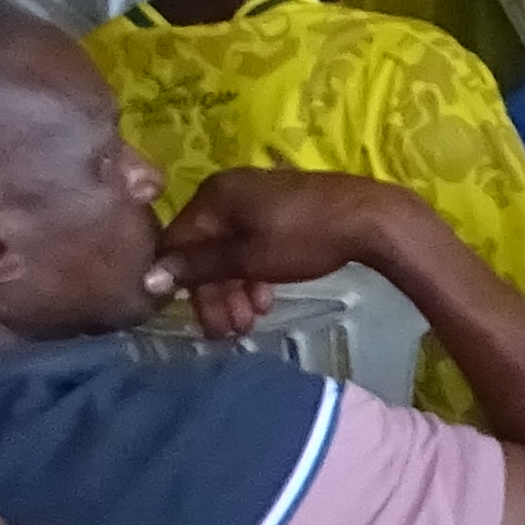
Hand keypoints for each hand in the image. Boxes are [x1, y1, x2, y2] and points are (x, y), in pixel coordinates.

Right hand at [152, 167, 417, 331]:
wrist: (374, 220)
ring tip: (248, 325)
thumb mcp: (249, 257)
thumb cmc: (305, 237)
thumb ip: (200, 267)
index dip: (182, 285)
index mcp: (214, 196)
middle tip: (227, 332)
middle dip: (215, 295)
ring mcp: (260, 201)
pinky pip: (256, 246)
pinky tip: (266, 303)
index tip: (197, 320)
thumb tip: (149, 277)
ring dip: (236, 291)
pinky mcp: (285, 213)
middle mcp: (231, 192)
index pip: (178, 244)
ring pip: (233, 251)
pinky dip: (256, 275)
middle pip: (206, 250)